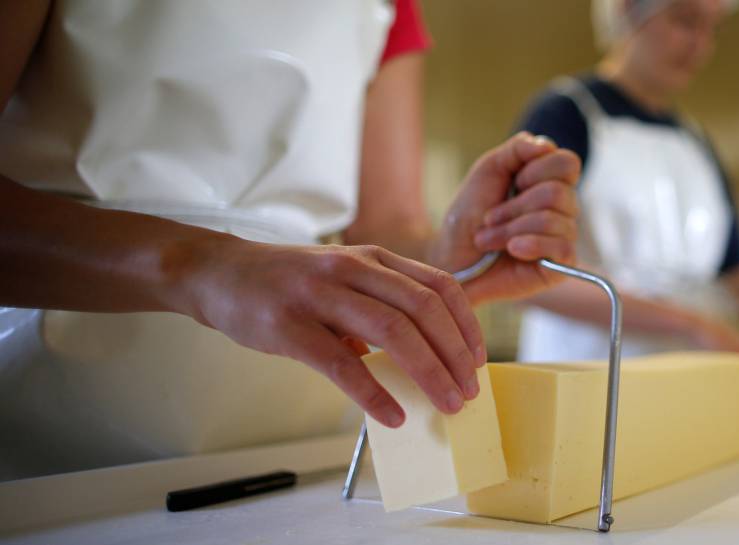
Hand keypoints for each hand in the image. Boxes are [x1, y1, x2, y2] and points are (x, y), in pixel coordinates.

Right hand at [182, 240, 484, 427]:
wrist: (220, 274)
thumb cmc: (288, 283)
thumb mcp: (342, 279)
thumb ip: (381, 305)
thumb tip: (422, 358)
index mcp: (372, 259)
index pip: (439, 285)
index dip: (466, 324)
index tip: (479, 359)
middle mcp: (352, 269)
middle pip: (423, 308)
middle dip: (455, 354)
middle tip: (470, 391)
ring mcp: (321, 295)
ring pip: (393, 331)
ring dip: (429, 372)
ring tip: (446, 403)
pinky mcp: (290, 326)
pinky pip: (342, 364)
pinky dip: (374, 393)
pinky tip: (393, 415)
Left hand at [429, 132, 580, 304]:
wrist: (451, 258)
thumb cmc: (469, 216)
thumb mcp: (488, 169)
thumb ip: (518, 149)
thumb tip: (548, 147)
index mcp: (549, 182)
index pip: (568, 164)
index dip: (538, 170)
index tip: (513, 183)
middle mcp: (561, 209)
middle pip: (558, 193)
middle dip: (514, 206)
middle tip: (489, 219)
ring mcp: (562, 238)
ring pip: (553, 220)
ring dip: (511, 229)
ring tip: (489, 239)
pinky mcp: (560, 268)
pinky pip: (563, 248)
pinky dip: (532, 245)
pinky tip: (513, 250)